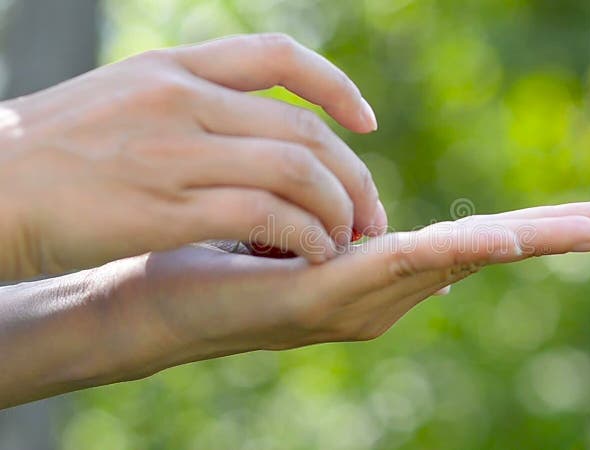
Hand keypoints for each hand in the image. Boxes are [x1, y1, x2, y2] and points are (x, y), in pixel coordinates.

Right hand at [0, 33, 384, 279]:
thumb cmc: (55, 154)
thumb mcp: (125, 100)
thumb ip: (191, 104)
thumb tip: (249, 124)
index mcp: (174, 69)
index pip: (280, 58)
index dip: (336, 87)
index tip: (367, 121)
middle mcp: (182, 100)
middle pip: (304, 129)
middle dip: (354, 173)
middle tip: (370, 210)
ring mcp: (176, 151)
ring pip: (297, 170)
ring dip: (338, 209)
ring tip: (347, 238)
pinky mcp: (168, 207)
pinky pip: (266, 215)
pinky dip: (305, 235)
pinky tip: (314, 253)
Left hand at [96, 202, 589, 378]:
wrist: (159, 300)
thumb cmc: (230, 260)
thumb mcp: (305, 236)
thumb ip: (349, 229)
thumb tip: (375, 224)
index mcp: (384, 273)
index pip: (471, 241)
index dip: (533, 226)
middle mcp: (383, 295)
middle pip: (479, 254)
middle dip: (552, 237)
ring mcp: (358, 301)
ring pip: (451, 261)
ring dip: (520, 241)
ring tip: (589, 230)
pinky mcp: (321, 297)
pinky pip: (394, 267)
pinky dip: (450, 253)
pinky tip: (495, 240)